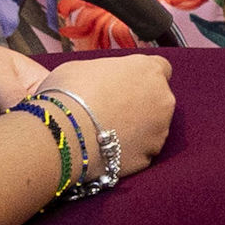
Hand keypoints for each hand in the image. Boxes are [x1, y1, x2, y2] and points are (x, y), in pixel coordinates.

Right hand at [60, 52, 177, 176]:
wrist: (62, 135)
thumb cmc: (67, 94)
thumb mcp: (81, 68)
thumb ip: (105, 71)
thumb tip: (101, 79)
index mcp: (148, 69)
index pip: (160, 68)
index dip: (142, 77)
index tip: (127, 84)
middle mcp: (163, 98)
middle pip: (158, 99)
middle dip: (141, 104)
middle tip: (112, 110)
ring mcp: (159, 130)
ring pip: (153, 128)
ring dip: (137, 129)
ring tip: (105, 133)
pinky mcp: (149, 156)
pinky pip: (141, 152)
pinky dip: (128, 152)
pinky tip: (105, 151)